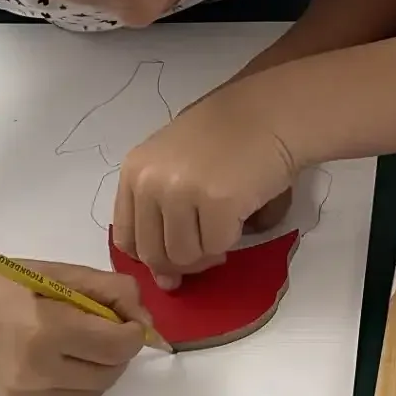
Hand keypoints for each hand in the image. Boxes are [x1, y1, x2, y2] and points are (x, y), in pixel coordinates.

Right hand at [0, 258, 150, 395]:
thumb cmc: (5, 283)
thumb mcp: (61, 274)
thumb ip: (111, 291)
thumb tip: (145, 320)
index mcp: (46, 331)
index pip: (118, 346)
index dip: (133, 332)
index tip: (127, 319)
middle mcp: (36, 371)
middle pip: (111, 373)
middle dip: (118, 351)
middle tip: (102, 329)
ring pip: (95, 392)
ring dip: (99, 368)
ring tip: (78, 343)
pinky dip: (76, 383)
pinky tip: (56, 360)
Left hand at [115, 94, 296, 281]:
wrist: (269, 113)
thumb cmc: (227, 137)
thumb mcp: (176, 165)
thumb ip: (161, 217)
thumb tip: (166, 282)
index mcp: (134, 172)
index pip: (126, 239)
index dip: (153, 257)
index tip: (177, 257)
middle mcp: (150, 182)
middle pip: (153, 254)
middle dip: (183, 263)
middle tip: (210, 250)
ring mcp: (181, 192)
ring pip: (185, 255)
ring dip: (209, 252)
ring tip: (226, 228)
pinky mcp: (216, 202)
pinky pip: (217, 245)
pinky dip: (231, 240)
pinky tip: (240, 217)